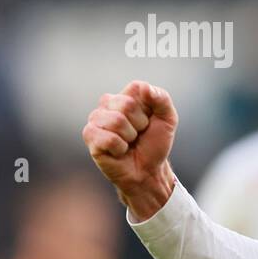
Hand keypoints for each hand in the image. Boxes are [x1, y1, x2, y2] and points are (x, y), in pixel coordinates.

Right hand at [82, 81, 178, 220]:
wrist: (148, 170)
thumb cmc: (154, 144)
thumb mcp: (168, 119)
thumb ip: (162, 99)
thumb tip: (145, 88)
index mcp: (125, 96)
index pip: (136, 87)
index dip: (149, 107)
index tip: (150, 120)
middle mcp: (107, 104)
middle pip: (126, 104)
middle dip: (140, 123)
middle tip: (138, 134)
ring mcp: (96, 120)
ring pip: (116, 121)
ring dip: (130, 137)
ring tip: (129, 142)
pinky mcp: (90, 136)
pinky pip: (108, 138)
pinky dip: (120, 148)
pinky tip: (119, 151)